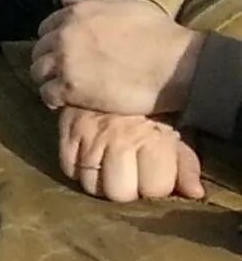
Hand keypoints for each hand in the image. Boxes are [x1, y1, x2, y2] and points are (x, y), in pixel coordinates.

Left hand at [33, 0, 205, 116]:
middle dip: (48, 60)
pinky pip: (48, 94)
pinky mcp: (72, 88)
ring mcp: (65, 62)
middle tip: (61, 72)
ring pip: (38, 72)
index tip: (64, 51)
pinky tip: (62, 103)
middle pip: (40, 50)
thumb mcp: (127, 4)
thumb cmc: (159, 33)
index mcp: (75, 14)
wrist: (175, 64)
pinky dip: (52, 99)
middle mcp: (64, 35)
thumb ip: (94, 0)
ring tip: (60, 88)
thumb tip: (67, 0)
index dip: (54, 40)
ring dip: (47, 80)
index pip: (47, 27)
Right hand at [57, 106, 204, 202]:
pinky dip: (78, 170)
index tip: (156, 176)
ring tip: (110, 171)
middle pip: (118, 192)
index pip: (153, 188)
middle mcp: (117, 140)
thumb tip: (195, 194)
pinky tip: (91, 162)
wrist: (114, 67)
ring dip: (102, 183)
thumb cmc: (150, 104)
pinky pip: (68, 168)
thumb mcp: (174, 130)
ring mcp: (88, 136)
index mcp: (151, 140)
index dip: (157, 187)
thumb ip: (186, 164)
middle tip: (132, 176)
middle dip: (128, 190)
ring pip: (90, 185)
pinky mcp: (66, 130)